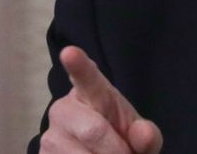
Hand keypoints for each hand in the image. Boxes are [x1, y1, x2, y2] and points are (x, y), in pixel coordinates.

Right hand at [38, 46, 163, 152]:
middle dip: (116, 151)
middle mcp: (64, 109)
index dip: (78, 65)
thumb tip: (144, 133)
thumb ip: (146, 135)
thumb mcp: (139, 138)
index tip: (70, 52)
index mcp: (91, 92)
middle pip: (93, 131)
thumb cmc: (120, 140)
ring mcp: (50, 135)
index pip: (86, 76)